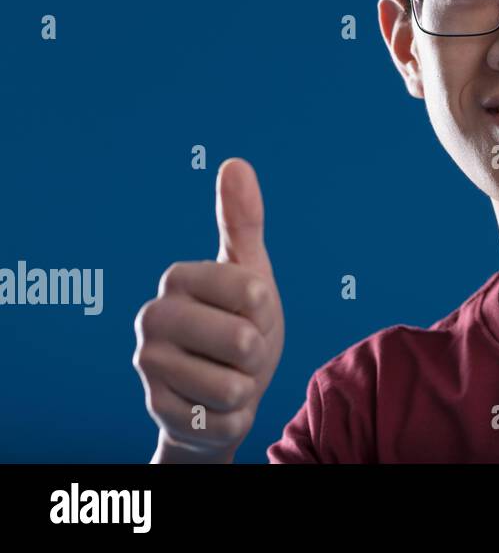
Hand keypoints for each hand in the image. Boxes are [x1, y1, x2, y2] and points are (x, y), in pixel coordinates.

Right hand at [133, 158, 284, 461]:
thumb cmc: (240, 324)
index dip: (266, 310)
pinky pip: (222, 418)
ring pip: (234, 385)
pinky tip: (214, 405)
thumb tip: (235, 163)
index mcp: (179, 277)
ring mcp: (149, 366)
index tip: (251, 310)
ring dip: (245, 387)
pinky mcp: (156, 411)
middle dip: (258, 354)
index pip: (253, 292)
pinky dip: (232, 416)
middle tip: (240, 350)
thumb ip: (243, 219)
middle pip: (243, 342)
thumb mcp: (251, 272)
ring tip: (228, 376)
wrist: (221, 395)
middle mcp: (153, 318)